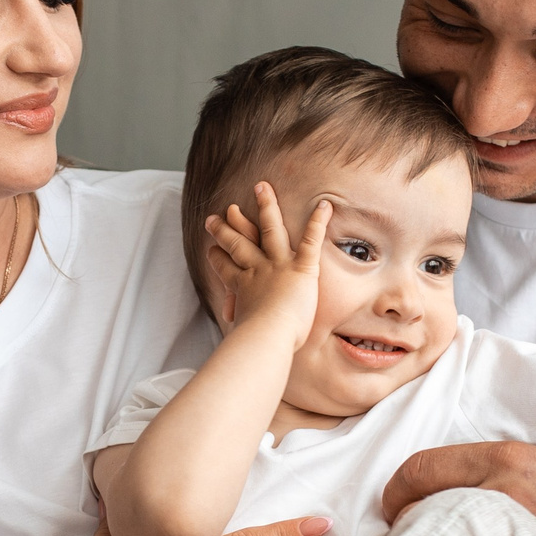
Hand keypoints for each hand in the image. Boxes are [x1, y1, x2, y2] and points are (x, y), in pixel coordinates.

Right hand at [204, 182, 331, 337]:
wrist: (266, 336)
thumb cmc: (256, 342)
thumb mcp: (243, 337)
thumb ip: (241, 335)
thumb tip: (236, 349)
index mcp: (243, 288)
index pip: (227, 269)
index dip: (218, 259)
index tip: (211, 250)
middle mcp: (257, 271)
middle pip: (239, 244)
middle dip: (226, 229)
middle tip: (214, 217)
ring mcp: (279, 266)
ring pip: (270, 229)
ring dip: (266, 206)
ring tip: (261, 186)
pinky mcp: (302, 268)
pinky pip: (311, 240)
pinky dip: (319, 222)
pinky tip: (325, 205)